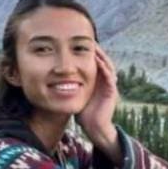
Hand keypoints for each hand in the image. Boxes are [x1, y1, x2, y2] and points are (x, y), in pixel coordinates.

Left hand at [75, 45, 122, 165]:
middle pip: (104, 61)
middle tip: (90, 40)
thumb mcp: (75, 95)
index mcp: (98, 81)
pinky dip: (104, 69)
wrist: (94, 128)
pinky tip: (98, 62)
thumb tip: (55, 79)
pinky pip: (109, 78)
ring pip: (108, 66)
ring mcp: (110, 86)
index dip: (90, 53)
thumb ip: (70, 86)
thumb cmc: (84, 114)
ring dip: (102, 56)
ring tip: (94, 47)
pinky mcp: (112, 93)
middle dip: (97, 51)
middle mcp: (105, 82)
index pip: (96, 63)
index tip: (80, 43)